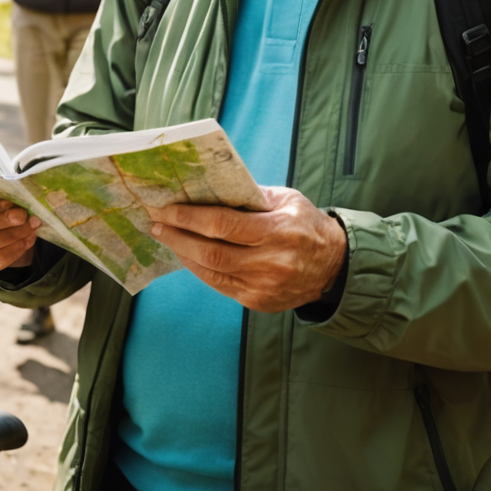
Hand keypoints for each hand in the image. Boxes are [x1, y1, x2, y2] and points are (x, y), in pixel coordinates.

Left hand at [148, 187, 348, 312]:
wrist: (334, 267)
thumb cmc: (307, 225)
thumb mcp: (286, 200)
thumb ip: (250, 196)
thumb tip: (207, 189)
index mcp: (278, 231)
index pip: (223, 224)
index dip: (189, 217)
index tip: (165, 208)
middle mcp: (270, 262)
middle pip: (211, 251)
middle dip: (177, 236)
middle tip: (156, 223)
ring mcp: (264, 286)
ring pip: (212, 271)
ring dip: (183, 253)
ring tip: (165, 236)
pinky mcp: (258, 302)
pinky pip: (220, 285)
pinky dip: (199, 269)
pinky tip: (187, 255)